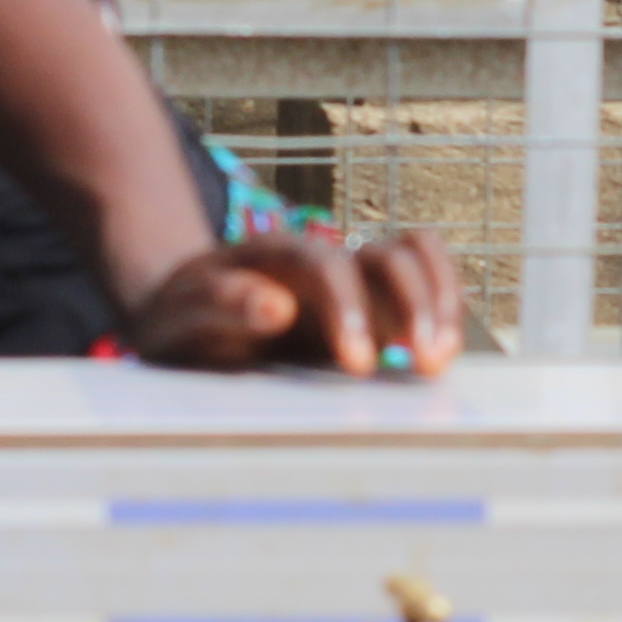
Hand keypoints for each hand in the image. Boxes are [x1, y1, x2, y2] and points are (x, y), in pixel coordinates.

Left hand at [118, 230, 470, 378]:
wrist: (187, 313)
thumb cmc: (181, 316)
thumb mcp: (180, 314)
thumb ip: (221, 306)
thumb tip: (277, 308)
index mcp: (275, 255)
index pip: (325, 264)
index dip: (349, 310)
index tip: (359, 365)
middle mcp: (323, 258)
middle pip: (386, 256)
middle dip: (413, 305)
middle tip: (422, 365)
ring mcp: (352, 277)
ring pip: (415, 259)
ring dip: (439, 302)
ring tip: (440, 360)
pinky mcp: (372, 303)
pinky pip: (423, 282)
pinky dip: (442, 306)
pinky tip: (438, 354)